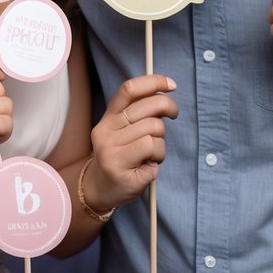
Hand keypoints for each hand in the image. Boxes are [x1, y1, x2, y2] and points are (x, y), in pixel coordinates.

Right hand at [83, 74, 177, 211]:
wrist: (98, 190)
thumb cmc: (119, 158)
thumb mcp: (122, 132)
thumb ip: (137, 114)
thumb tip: (163, 93)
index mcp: (108, 118)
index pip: (129, 89)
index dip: (153, 82)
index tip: (172, 85)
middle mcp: (106, 131)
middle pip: (148, 109)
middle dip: (169, 107)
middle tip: (174, 115)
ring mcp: (111, 151)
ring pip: (154, 131)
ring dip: (162, 143)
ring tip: (152, 154)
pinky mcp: (120, 170)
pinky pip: (153, 152)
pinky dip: (158, 158)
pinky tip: (147, 166)